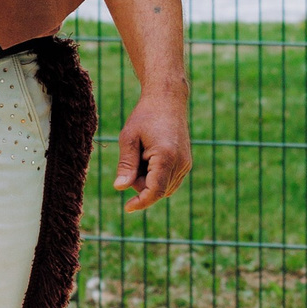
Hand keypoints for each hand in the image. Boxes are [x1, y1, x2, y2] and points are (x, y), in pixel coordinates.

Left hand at [113, 90, 192, 212]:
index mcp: (166, 157)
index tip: (127, 208)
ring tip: (143, 154)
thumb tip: (119, 188)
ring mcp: (186, 164)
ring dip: (148, 180)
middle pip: (157, 190)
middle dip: (140, 184)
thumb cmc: (145, 116)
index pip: (154, 191)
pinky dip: (156, 176)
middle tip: (133, 158)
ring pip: (163, 188)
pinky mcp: (186, 163)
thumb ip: (126, 164)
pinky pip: (169, 181)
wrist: (167, 99)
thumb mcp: (129, 137)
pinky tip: (149, 157)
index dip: (140, 202)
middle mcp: (181, 163)